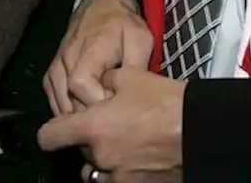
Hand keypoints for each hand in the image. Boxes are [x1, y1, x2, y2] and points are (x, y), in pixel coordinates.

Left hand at [38, 68, 184, 181]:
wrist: (201, 131)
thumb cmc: (164, 102)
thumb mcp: (129, 77)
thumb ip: (103, 81)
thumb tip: (95, 83)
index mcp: (92, 128)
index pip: (49, 136)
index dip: (51, 130)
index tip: (59, 127)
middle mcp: (100, 157)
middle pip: (79, 151)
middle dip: (89, 140)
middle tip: (109, 125)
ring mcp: (118, 177)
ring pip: (96, 172)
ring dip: (102, 160)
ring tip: (121, 146)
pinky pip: (117, 180)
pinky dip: (121, 171)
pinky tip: (136, 157)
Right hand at [45, 0, 151, 115]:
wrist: (102, 7)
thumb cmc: (123, 26)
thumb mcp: (140, 40)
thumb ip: (136, 68)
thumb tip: (134, 96)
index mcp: (90, 48)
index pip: (80, 83)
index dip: (96, 102)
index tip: (116, 109)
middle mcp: (67, 56)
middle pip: (69, 97)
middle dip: (89, 114)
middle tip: (110, 120)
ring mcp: (57, 63)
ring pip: (59, 100)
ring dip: (77, 115)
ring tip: (97, 122)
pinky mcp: (54, 70)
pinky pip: (52, 96)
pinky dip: (65, 110)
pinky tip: (81, 116)